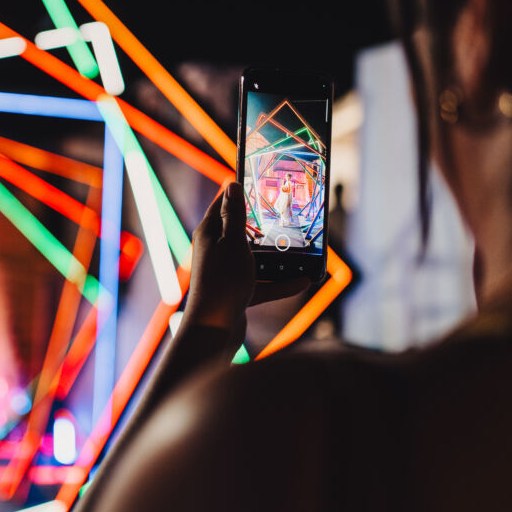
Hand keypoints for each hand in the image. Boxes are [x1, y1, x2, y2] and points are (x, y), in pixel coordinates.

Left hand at [185, 182, 309, 334]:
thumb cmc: (222, 281)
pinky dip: (279, 283)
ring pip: (254, 258)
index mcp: (210, 233)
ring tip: (300, 249)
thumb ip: (234, 214)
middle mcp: (215, 250)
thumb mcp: (233, 242)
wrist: (214, 329)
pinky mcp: (236, 292)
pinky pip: (261, 283)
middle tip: (288, 215)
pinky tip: (302, 281)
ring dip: (276, 256)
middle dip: (264, 225)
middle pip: (242, 231)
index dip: (241, 192)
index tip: (262, 183)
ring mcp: (225, 272)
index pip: (223, 203)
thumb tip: (232, 183)